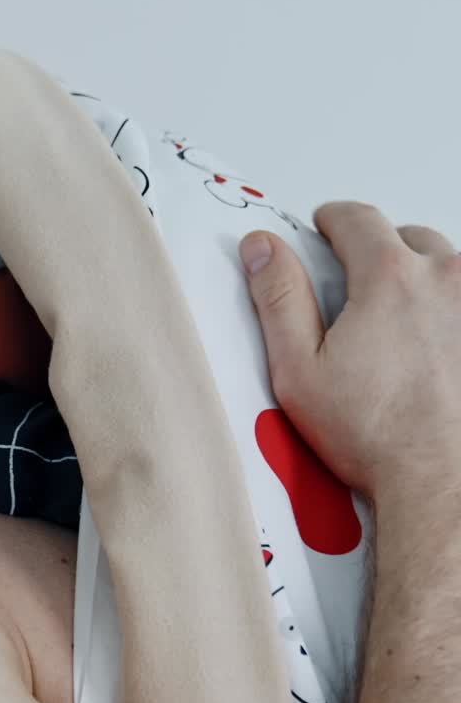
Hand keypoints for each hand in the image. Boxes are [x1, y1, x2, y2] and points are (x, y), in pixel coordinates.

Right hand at [240, 202, 460, 504]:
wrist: (443, 484)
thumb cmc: (374, 435)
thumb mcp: (298, 368)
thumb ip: (278, 297)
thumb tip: (261, 246)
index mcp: (390, 277)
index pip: (358, 218)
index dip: (333, 221)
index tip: (325, 232)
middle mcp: (448, 279)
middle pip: (411, 238)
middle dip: (383, 254)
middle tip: (362, 293)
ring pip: (452, 270)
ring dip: (427, 283)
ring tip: (405, 325)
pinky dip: (453, 314)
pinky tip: (439, 348)